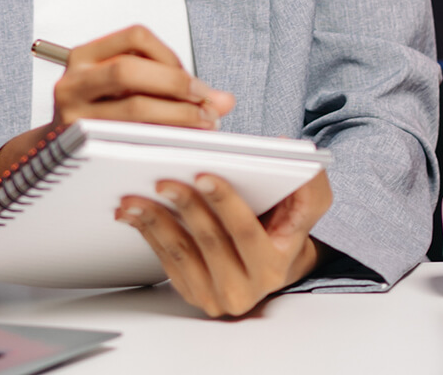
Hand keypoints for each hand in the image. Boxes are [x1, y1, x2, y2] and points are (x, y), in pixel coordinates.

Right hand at [0, 26, 235, 202]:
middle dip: (177, 86)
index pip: (135, 38)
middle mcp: (73, 82)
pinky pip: (129, 141)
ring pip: (132, 108)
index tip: (194, 83)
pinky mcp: (80, 146)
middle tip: (206, 106)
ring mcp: (73, 115)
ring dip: (177, 116)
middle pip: (130, 70)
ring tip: (201, 127)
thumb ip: (176, 88)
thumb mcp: (131, 94)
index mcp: (85, 57)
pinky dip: (162, 141)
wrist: (53, 158)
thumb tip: (225, 101)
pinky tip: (179, 147)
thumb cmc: (102, 120)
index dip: (172, 57)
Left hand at [115, 171, 332, 317]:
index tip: (203, 175)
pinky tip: (132, 213)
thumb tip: (281, 146)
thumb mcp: (309, 205)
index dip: (224, 202)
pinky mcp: (192, 293)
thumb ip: (308, 180)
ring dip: (155, 221)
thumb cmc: (285, 229)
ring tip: (135, 197)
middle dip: (185, 206)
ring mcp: (215, 295)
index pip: (245, 230)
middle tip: (162, 180)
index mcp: (274, 266)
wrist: (271, 264)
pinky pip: (165, 261)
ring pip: (181, 252)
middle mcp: (245, 288)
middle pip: (209, 241)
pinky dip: (147, 233)